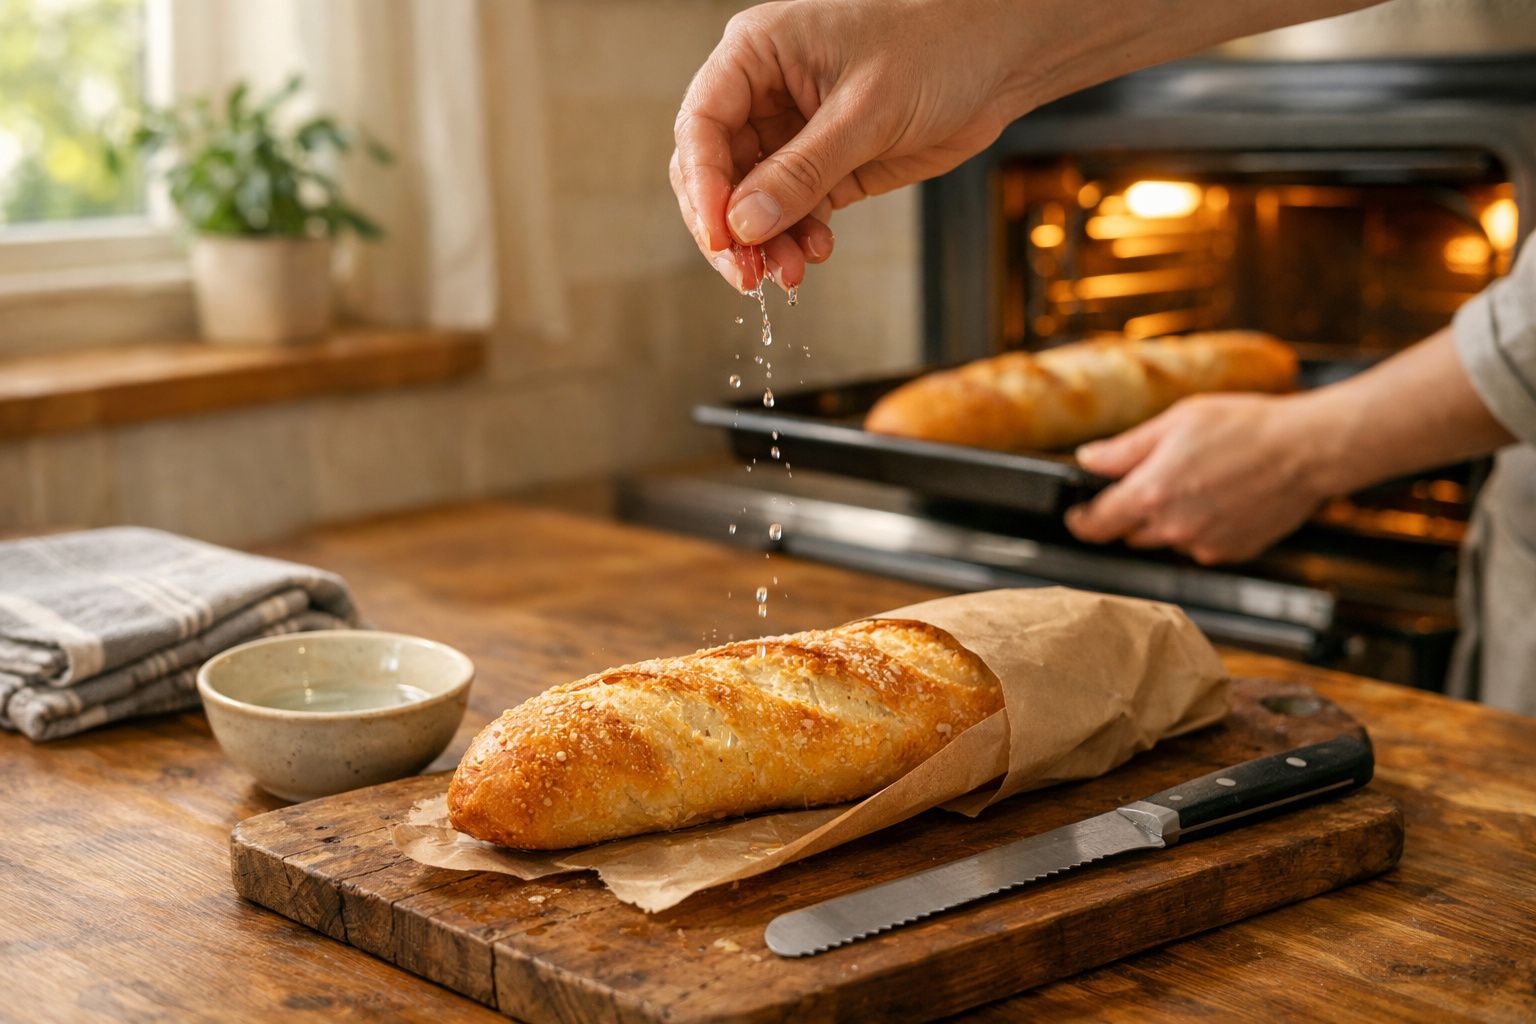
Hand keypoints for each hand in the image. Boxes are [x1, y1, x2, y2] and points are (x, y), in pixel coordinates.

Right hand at [671, 0, 1034, 291]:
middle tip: (747, 275)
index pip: (702, 126)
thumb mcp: (866, 111)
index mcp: (756, 54)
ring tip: (791, 274)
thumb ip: (802, 171)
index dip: (703, 187)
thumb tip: (744, 225)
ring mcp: (792, 133)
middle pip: (716, 172)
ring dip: (767, 243)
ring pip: (752, 202)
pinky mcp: (825, 166)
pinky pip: (793, 212)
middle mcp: (763, 93)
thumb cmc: (936, 48)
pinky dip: (799, 239)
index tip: (721, 237)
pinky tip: (817, 254)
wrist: (998, 58)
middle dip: (729, 228)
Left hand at [1064, 394, 1336, 564]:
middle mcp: (1173, 527)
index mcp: (1151, 494)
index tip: (1077, 515)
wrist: (1307, 450)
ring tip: (1201, 481)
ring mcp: (1203, 544)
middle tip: (1158, 478)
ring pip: (1166, 539)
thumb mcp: (1176, 422)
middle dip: (1133, 511)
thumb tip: (1089, 459)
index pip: (1096, 524)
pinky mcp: (1231, 552)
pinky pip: (1200, 544)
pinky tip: (1223, 497)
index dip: (1081, 520)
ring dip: (1169, 519)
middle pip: (1130, 532)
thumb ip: (1125, 449)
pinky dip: (1202, 526)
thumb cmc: (1246, 427)